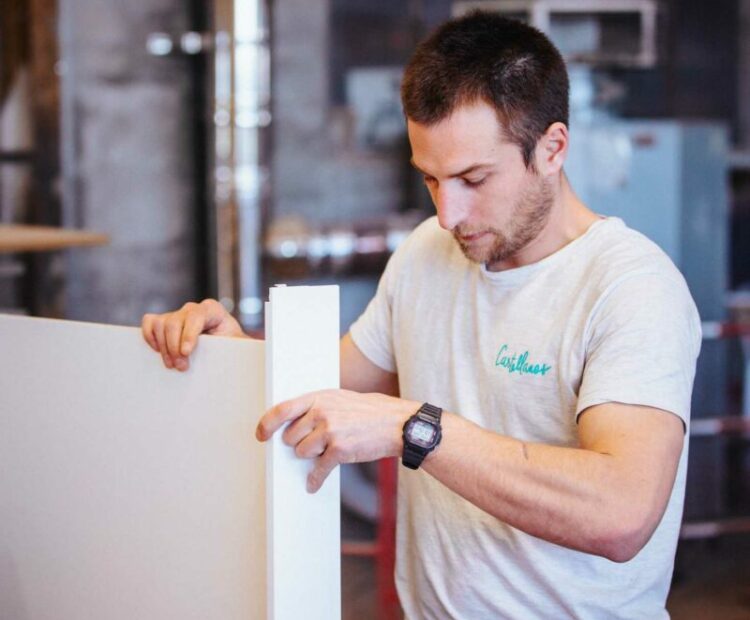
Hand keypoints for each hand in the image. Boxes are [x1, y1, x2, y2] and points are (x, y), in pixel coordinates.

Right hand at [141, 299, 245, 370]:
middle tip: (181, 367)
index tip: (187, 353)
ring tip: (173, 365)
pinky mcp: (165, 322)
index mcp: (213, 310)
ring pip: (161, 324)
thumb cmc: (232, 348)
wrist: (223, 349)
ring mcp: (178, 315)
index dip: (189, 334)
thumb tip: (261, 350)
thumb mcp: (239, 346)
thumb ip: (243, 345)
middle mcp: (193, 309)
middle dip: (175, 347)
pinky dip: (150, 337)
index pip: (197, 315)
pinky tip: (158, 351)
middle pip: (175, 321)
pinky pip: (150, 322)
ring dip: (163, 347)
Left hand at [256, 389, 417, 491]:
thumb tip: (293, 423)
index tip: (260, 435)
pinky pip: (318, 470)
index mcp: (319, 397)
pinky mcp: (339, 450)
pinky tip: (313, 484)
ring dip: (311, 457)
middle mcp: (322, 412)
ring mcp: (330, 431)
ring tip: (328, 450)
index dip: (266, 424)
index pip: (282, 409)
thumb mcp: (339, 399)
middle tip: (316, 442)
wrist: (397, 423)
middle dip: (299, 444)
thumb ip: (316, 407)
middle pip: (290, 437)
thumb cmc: (369, 411)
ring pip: (302, 453)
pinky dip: (315, 480)